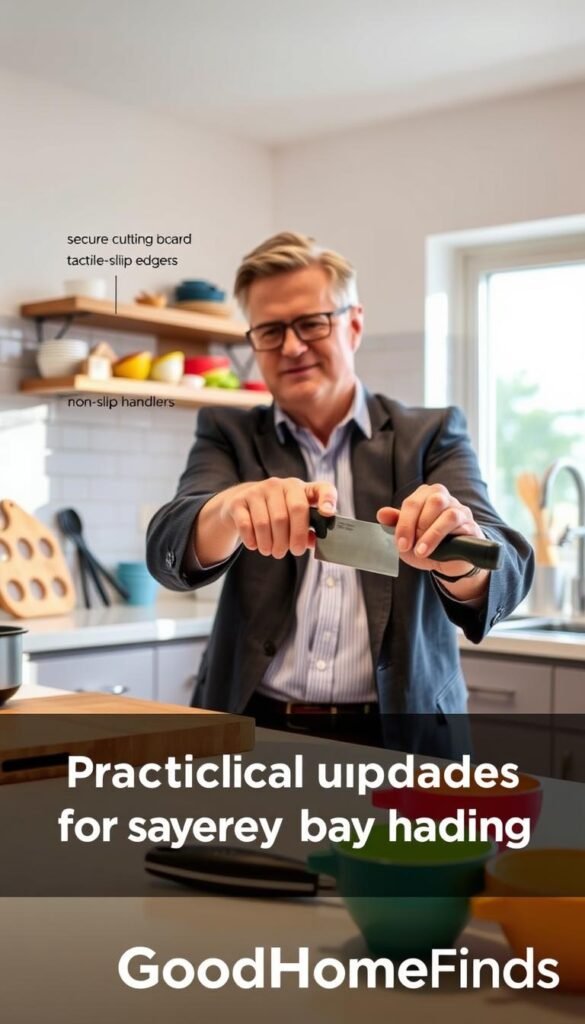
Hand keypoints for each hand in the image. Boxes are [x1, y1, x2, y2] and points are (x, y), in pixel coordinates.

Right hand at [217, 477, 336, 557]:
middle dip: (295, 537)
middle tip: (293, 552)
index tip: (328, 514)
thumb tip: (314, 542)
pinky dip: (253, 540)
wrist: (240, 504)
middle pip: (294, 510)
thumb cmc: (274, 513)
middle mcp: (279, 484)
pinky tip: (255, 546)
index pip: (321, 488)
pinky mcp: (239, 501)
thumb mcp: (293, 518)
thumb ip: (307, 530)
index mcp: (299, 488)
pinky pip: (247, 525)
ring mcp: (258, 490)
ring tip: (271, 552)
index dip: (327, 499)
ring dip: (271, 544)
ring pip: (267, 522)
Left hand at [376, 483, 484, 576]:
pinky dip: (446, 539)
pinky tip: (439, 551)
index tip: (401, 545)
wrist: (448, 563)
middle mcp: (444, 498)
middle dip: (417, 525)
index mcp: (425, 496)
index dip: (404, 524)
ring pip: (448, 512)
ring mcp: (460, 510)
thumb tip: (382, 513)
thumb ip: (395, 523)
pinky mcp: (471, 525)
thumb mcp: (407, 537)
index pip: (413, 502)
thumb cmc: (426, 545)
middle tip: (411, 547)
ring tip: (422, 551)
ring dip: (432, 533)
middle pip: (433, 500)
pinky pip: (461, 527)